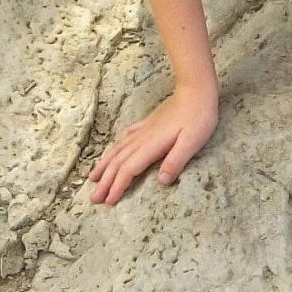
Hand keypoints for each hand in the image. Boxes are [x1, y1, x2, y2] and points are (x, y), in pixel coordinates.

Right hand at [88, 82, 219, 205]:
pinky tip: (113, 150)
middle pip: (118, 162)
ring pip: (118, 149)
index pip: (129, 169)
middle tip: (94, 198)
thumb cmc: (198, 117)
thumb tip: (161, 182)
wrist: (196, 90)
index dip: (118, 185)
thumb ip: (175, 161)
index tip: (108, 201)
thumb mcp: (192, 142)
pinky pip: (125, 137)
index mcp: (151, 145)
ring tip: (92, 178)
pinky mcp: (148, 123)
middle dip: (105, 181)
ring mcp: (144, 129)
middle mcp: (142, 138)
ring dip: (105, 165)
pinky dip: (116, 147)